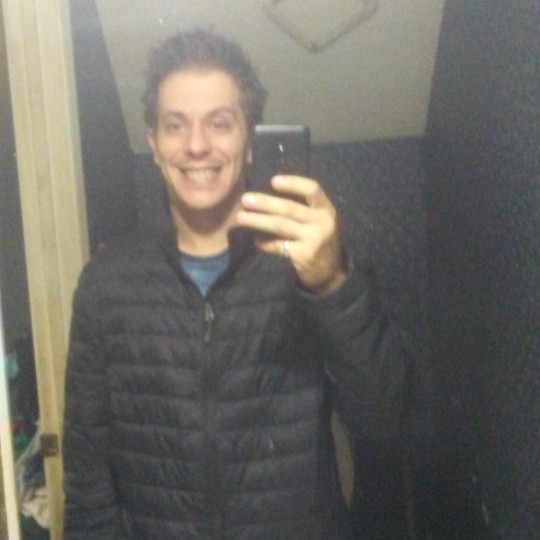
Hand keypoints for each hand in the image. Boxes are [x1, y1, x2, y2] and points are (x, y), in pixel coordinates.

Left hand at [237, 175, 344, 294]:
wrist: (330, 272)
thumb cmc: (319, 240)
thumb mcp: (319, 221)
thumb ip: (304, 208)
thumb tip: (268, 194)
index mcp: (326, 209)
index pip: (312, 190)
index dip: (293, 183)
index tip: (273, 181)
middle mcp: (322, 222)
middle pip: (289, 208)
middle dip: (265, 203)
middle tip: (245, 199)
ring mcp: (313, 239)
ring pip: (280, 225)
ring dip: (258, 220)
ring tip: (240, 218)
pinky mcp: (303, 255)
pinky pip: (278, 246)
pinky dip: (265, 243)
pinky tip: (256, 241)